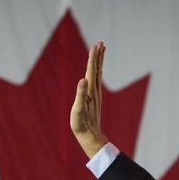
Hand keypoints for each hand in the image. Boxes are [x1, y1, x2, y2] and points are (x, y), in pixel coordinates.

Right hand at [70, 41, 107, 158]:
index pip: (92, 70)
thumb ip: (80, 94)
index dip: (93, 58)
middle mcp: (95, 91)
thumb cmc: (82, 125)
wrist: (90, 136)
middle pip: (96, 70)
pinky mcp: (94, 99)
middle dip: (98, 56)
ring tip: (100, 51)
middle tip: (101, 43)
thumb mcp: (78, 110)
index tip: (96, 45)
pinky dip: (96, 72)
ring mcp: (95, 95)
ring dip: (98, 62)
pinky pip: (96, 81)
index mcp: (90, 91)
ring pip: (97, 74)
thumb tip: (83, 80)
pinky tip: (96, 70)